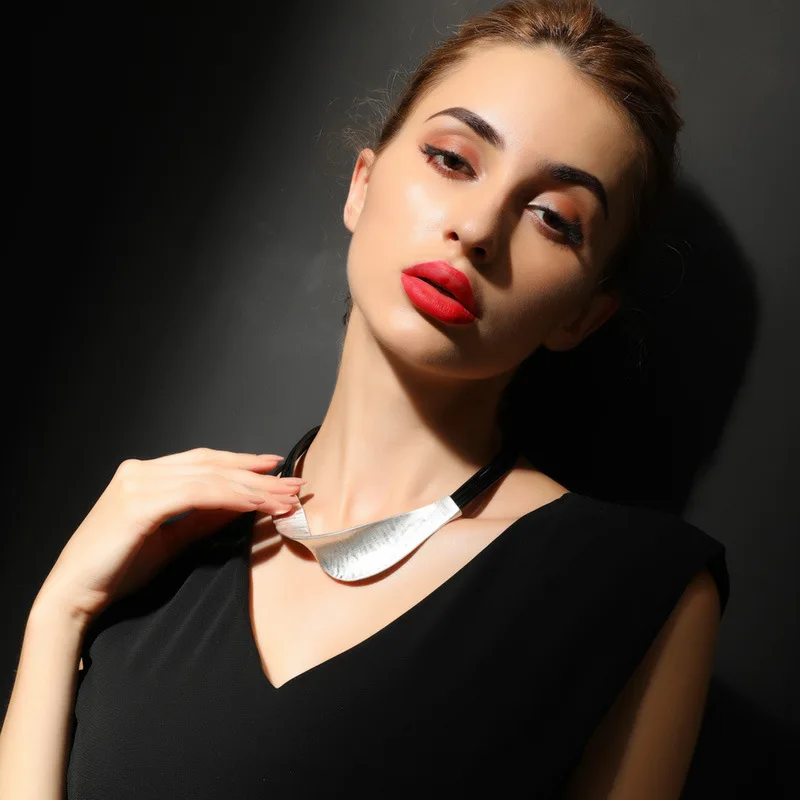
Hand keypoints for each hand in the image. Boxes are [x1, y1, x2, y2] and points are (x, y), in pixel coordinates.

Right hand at [33, 448, 304, 626]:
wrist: (74, 596)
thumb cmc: (117, 570)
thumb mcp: (170, 539)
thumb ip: (203, 518)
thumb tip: (242, 504)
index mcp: (145, 474)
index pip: (204, 462)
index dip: (242, 463)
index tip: (276, 467)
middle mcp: (140, 471)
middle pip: (212, 467)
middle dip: (257, 476)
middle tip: (293, 485)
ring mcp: (138, 484)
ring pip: (210, 478)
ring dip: (252, 489)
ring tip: (284, 499)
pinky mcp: (139, 504)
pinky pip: (196, 495)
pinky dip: (229, 498)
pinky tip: (255, 505)